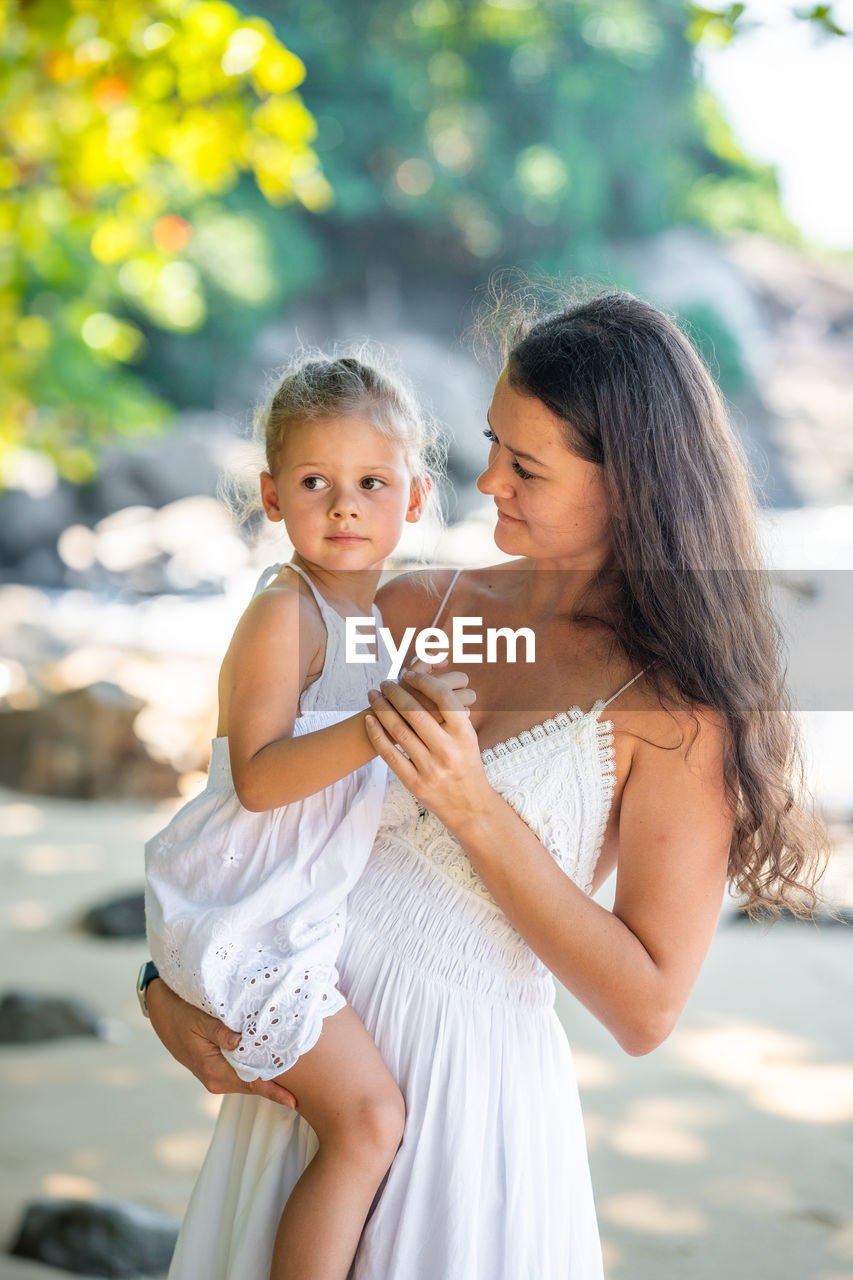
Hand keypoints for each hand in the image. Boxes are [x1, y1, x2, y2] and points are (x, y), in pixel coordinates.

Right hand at [146, 979, 296, 1107]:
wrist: (160, 1012)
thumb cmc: (179, 1012)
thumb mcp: (198, 1019)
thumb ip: (220, 1031)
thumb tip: (241, 1041)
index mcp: (213, 1070)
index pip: (250, 1084)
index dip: (273, 1092)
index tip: (294, 1101)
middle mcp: (216, 1079)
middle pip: (253, 1084)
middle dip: (277, 1085)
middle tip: (307, 1088)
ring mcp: (216, 1075)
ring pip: (248, 1079)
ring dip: (268, 1076)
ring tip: (296, 1074)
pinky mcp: (217, 1068)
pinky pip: (242, 1072)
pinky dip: (257, 1068)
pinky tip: (272, 1061)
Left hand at [364, 668, 491, 829]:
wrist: (471, 808)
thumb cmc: (467, 766)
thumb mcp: (469, 739)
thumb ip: (453, 715)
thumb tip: (429, 684)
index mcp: (465, 735)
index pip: (444, 698)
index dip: (424, 682)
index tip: (410, 674)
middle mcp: (448, 751)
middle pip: (416, 712)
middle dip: (396, 693)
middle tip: (386, 682)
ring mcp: (431, 768)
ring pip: (399, 731)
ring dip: (382, 709)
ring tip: (374, 695)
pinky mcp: (415, 783)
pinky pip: (390, 755)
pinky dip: (377, 735)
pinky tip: (369, 720)